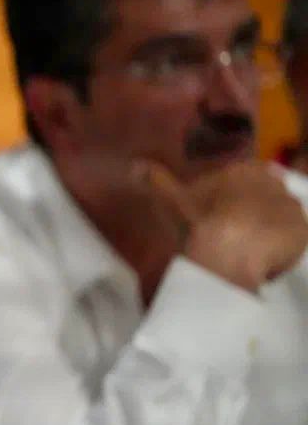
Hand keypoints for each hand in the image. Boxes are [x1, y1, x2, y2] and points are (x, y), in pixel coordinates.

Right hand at [138, 160, 307, 291]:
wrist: (228, 254)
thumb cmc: (198, 223)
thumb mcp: (169, 200)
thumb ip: (154, 180)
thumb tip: (133, 164)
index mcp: (242, 171)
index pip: (250, 173)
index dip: (240, 191)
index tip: (228, 208)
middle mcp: (271, 184)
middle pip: (268, 194)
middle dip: (257, 209)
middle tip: (238, 230)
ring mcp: (290, 208)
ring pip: (281, 216)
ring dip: (270, 228)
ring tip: (251, 248)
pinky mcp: (302, 233)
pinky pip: (292, 240)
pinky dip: (282, 248)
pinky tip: (265, 261)